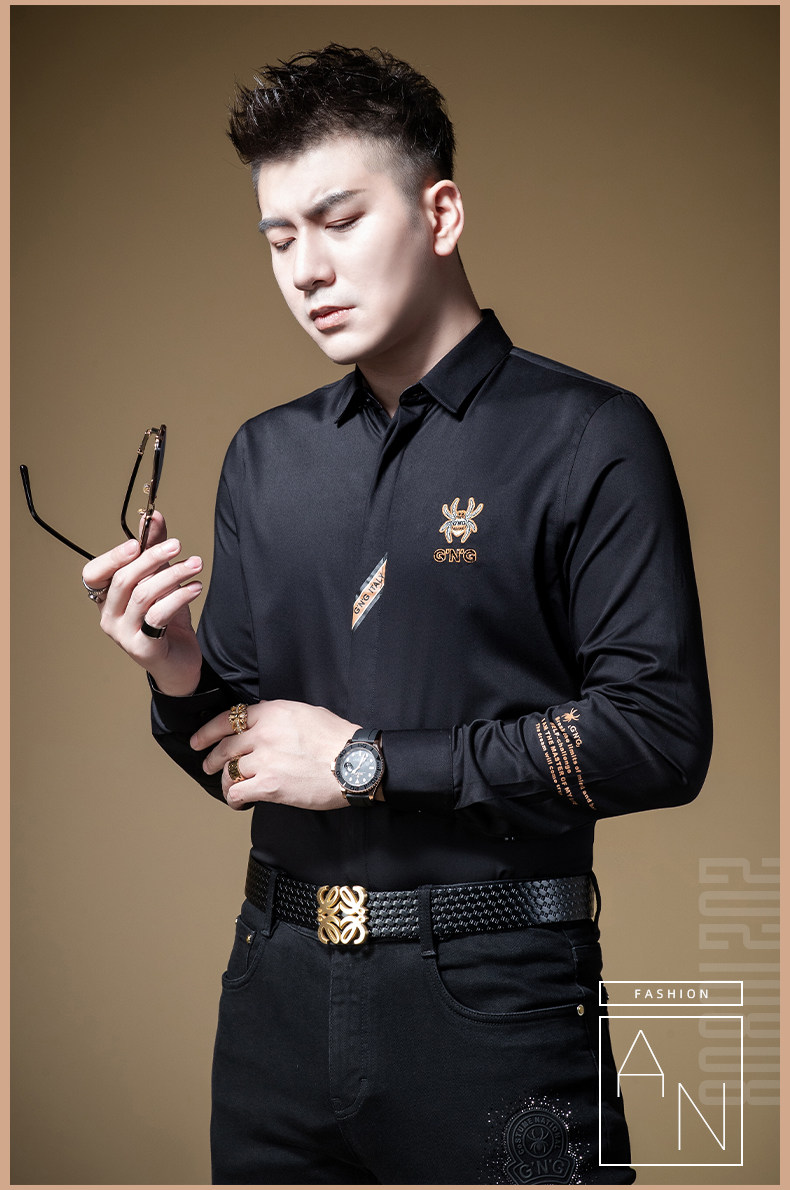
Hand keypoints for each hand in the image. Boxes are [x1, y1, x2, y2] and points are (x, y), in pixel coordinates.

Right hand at [81, 510, 203, 695]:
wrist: (178, 661)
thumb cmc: (166, 619)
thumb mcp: (161, 580)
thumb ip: (154, 549)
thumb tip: (154, 516)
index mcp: (106, 598)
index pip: (93, 573)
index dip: (112, 556)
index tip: (135, 542)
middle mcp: (108, 616)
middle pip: (123, 580)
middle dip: (151, 558)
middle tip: (178, 545)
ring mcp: (123, 634)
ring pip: (143, 595)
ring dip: (173, 575)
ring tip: (196, 564)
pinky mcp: (143, 648)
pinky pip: (158, 615)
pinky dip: (179, 597)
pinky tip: (196, 587)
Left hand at [191, 700, 359, 810]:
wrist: (354, 763)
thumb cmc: (337, 739)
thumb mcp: (305, 713)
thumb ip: (279, 718)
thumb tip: (264, 725)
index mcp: (271, 713)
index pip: (228, 719)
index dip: (207, 731)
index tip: (199, 740)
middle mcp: (263, 734)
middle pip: (224, 747)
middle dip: (212, 759)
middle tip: (209, 766)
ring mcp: (265, 760)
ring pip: (229, 772)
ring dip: (225, 782)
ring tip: (229, 788)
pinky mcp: (269, 786)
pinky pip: (238, 793)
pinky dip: (234, 799)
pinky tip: (239, 802)